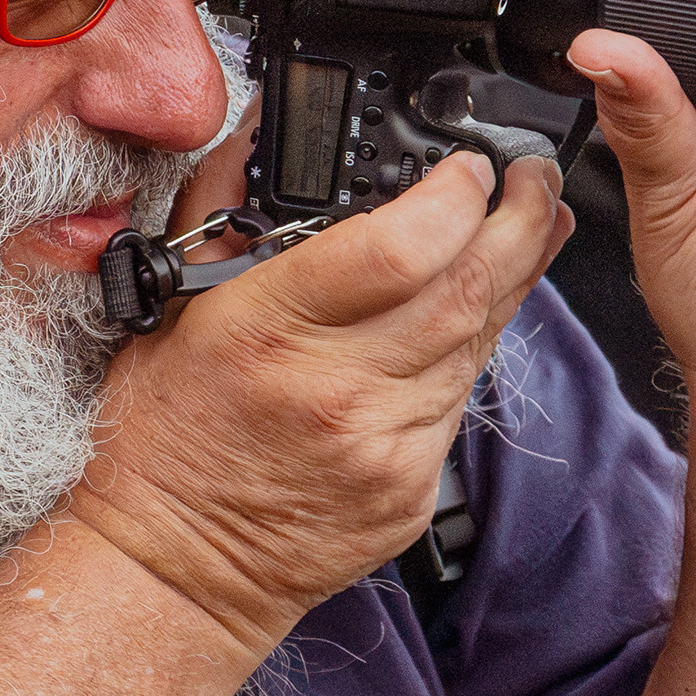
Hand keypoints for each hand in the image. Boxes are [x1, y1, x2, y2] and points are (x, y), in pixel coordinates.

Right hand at [69, 150, 571, 656]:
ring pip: (476, 340)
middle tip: (532, 178)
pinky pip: (460, 399)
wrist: (174, 565)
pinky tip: (479, 310)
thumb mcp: (173, 309)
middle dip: (517, 221)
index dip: (454, 196)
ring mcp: (383, 445)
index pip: (399, 248)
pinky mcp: (409, 487)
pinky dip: (474, 346)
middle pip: (466, 287)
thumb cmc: (163, 438)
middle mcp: (336, 390)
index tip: (469, 166)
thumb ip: (226, 212)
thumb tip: (266, 130)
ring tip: (528, 226)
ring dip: (512, 277)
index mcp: (269, 332)